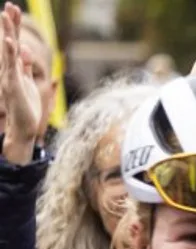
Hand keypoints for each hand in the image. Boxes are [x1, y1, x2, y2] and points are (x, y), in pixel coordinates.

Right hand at [0, 3, 40, 162]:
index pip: (14, 43)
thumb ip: (25, 67)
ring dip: (8, 33)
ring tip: (6, 15)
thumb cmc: (27, 107)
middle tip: (11, 6)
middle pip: (10, 42)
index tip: (14, 11)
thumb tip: (24, 50)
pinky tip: (12, 41)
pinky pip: (12, 67)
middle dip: (11, 24)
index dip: (14, 28)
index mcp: (15, 68)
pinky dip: (11, 54)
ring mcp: (10, 76)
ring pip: (8, 51)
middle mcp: (10, 70)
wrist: (23, 128)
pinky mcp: (14, 85)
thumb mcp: (28, 82)